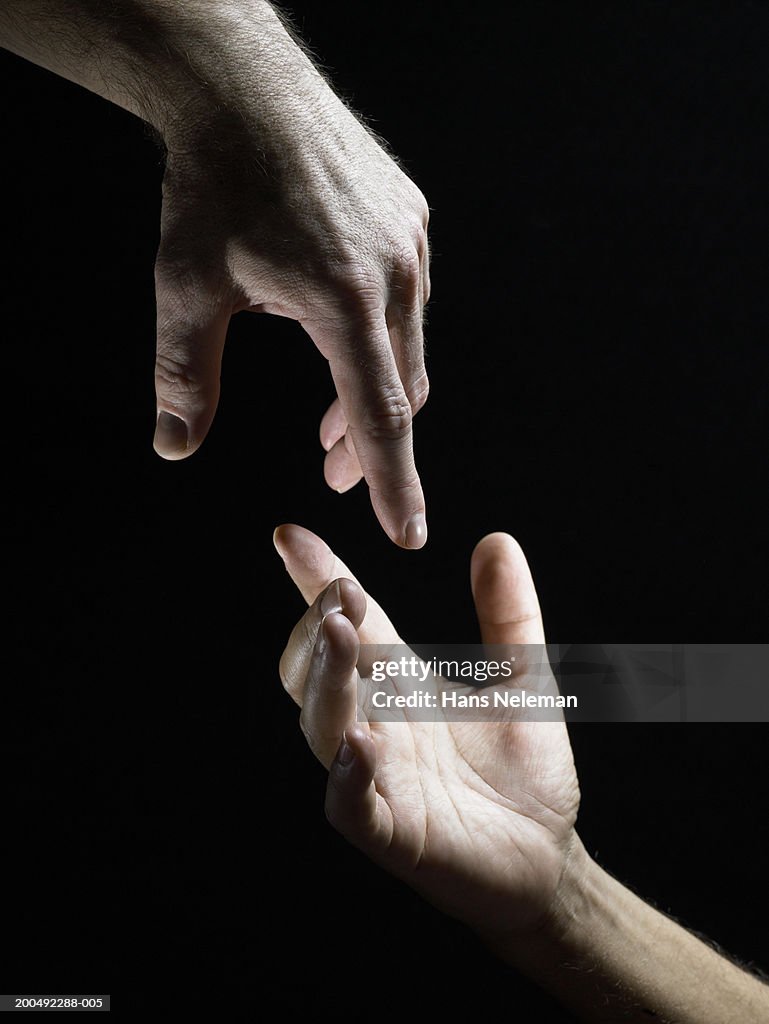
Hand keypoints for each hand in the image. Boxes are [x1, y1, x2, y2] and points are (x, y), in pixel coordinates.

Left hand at [151, 5, 429, 547]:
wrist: (242, 90)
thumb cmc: (212, 185)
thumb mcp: (185, 287)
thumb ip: (184, 375)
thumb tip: (173, 446)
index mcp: (346, 298)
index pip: (379, 415)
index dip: (395, 482)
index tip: (409, 533)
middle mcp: (395, 272)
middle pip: (402, 390)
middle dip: (372, 446)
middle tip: (332, 475)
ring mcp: (411, 242)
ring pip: (410, 348)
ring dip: (374, 394)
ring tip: (331, 427)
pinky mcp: (411, 221)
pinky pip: (411, 303)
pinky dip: (383, 344)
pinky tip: (346, 347)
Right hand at [274, 524, 580, 939]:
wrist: (548, 854)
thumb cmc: (523, 770)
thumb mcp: (525, 678)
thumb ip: (509, 613)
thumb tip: (497, 540)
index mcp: (399, 683)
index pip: (348, 623)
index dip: (316, 580)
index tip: (291, 535)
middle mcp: (376, 723)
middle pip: (317, 670)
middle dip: (319, 627)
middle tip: (341, 592)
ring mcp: (378, 776)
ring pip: (323, 726)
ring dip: (327, 680)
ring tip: (342, 635)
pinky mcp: (393, 832)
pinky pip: (352, 806)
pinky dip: (347, 776)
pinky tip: (360, 742)